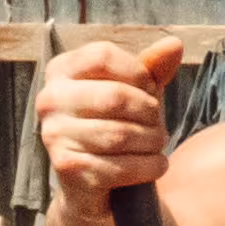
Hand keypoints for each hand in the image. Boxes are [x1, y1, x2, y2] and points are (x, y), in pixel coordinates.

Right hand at [36, 32, 192, 195]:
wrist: (91, 181)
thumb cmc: (114, 124)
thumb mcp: (134, 91)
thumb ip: (152, 68)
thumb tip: (175, 44)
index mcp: (60, 70)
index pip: (102, 56)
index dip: (138, 72)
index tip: (151, 90)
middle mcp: (49, 100)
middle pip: (114, 96)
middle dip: (149, 113)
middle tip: (158, 124)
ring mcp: (54, 135)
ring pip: (120, 135)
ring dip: (152, 141)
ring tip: (158, 143)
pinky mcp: (67, 169)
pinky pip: (120, 166)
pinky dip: (149, 166)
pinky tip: (157, 165)